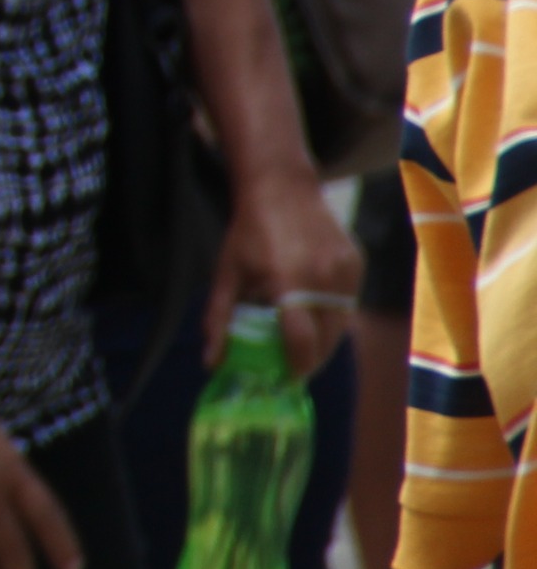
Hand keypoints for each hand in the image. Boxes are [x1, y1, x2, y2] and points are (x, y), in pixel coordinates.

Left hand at [209, 169, 364, 378]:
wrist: (282, 189)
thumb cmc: (248, 233)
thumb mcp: (226, 273)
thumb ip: (218, 318)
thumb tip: (210, 363)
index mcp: (287, 282)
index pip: (301, 340)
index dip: (296, 366)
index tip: (285, 378)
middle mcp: (322, 279)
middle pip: (326, 340)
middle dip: (311, 359)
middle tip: (292, 366)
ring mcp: (345, 272)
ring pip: (342, 326)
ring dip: (326, 341)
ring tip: (303, 344)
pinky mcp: (358, 265)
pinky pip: (349, 305)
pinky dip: (334, 317)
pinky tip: (315, 314)